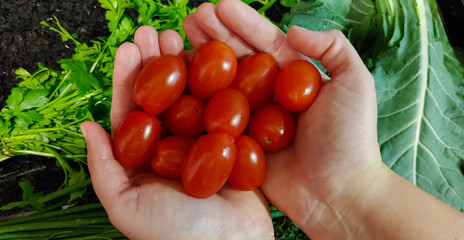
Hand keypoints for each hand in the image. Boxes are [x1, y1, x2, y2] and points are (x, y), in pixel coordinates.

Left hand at [81, 26, 272, 238]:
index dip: (128, 78)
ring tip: (179, 35)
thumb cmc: (174, 233)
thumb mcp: (125, 205)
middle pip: (162, 96)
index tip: (129, 48)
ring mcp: (204, 140)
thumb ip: (103, 167)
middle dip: (156, 62)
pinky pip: (223, 106)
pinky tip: (214, 58)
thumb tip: (86, 126)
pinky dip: (218, 82)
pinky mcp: (232, 139)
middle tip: (154, 32)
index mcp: (145, 156)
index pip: (132, 110)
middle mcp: (173, 144)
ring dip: (185, 64)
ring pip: (192, 95)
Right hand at [185, 0, 384, 236]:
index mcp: (293, 77)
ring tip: (180, 38)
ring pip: (221, 84)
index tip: (219, 5)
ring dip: (201, 61)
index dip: (242, 23)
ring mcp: (252, 119)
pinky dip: (196, 101)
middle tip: (192, 17)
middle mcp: (269, 94)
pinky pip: (214, 119)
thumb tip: (292, 28)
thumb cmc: (350, 139)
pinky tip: (178, 82)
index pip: (264, 42)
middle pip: (237, 59)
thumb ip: (332, 47)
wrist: (339, 192)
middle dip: (215, 35)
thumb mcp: (356, 83)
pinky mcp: (239, 143)